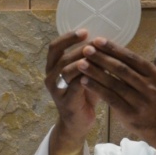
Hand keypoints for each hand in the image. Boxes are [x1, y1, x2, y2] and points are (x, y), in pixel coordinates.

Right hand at [46, 29, 98, 144]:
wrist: (78, 123)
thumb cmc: (83, 95)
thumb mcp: (85, 74)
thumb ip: (89, 59)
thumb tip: (105, 40)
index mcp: (53, 67)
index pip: (54, 47)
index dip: (68, 37)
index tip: (85, 31)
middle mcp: (50, 77)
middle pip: (61, 56)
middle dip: (79, 48)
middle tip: (95, 44)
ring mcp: (56, 90)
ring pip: (66, 70)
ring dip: (82, 61)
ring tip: (97, 55)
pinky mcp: (65, 101)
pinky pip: (75, 85)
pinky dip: (87, 77)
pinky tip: (100, 72)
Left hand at [78, 38, 155, 154]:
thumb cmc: (148, 96)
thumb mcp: (147, 79)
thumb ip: (132, 67)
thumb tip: (108, 48)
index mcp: (153, 73)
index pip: (131, 58)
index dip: (113, 48)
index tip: (97, 40)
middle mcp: (149, 86)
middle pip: (121, 69)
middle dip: (102, 58)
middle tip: (86, 49)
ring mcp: (140, 101)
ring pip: (114, 83)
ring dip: (96, 72)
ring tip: (81, 63)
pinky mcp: (129, 113)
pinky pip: (110, 98)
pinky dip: (96, 88)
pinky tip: (84, 81)